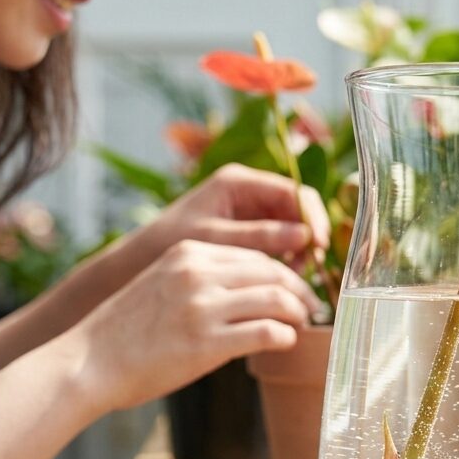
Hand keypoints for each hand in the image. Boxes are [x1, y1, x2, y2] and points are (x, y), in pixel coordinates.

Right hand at [72, 238, 323, 412]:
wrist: (89, 362)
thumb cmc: (125, 331)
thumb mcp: (162, 284)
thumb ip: (201, 279)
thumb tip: (249, 289)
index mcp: (188, 253)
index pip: (254, 253)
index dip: (283, 270)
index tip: (295, 287)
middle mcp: (198, 273)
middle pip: (272, 271)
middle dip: (299, 289)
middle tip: (311, 306)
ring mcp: (203, 307)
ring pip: (276, 298)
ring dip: (298, 312)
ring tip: (301, 324)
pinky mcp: (207, 343)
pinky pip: (266, 332)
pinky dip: (284, 336)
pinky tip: (284, 343)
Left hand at [154, 164, 329, 258]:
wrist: (139, 258)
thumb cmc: (168, 243)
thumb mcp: (214, 239)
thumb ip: (258, 236)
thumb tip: (305, 237)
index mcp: (238, 182)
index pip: (293, 190)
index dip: (313, 216)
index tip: (319, 244)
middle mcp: (248, 191)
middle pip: (297, 208)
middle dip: (309, 235)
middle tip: (311, 264)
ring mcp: (249, 210)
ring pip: (291, 226)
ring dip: (300, 249)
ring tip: (297, 275)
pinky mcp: (247, 230)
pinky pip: (279, 240)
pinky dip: (286, 257)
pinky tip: (283, 276)